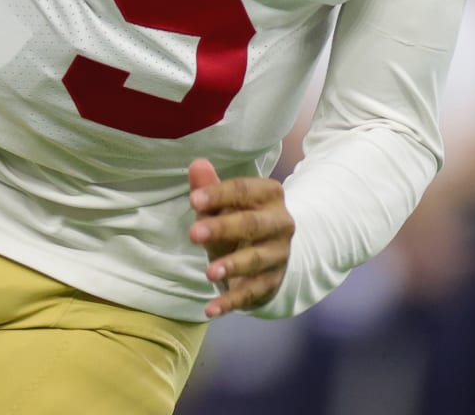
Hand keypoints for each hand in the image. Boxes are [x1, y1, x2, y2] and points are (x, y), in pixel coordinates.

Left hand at [187, 158, 292, 317]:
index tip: (193, 200)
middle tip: (193, 233)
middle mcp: (281, 223)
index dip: (219, 195)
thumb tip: (196, 164)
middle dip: (223, 228)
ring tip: (208, 273)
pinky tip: (210, 309)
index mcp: (270, 195)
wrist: (272, 254)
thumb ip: (209, 187)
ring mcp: (279, 254)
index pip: (244, 191)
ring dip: (232, 266)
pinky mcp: (272, 282)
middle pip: (252, 224)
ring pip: (256, 260)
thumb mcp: (224, 204)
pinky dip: (231, 302)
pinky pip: (252, 293)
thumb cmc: (240, 220)